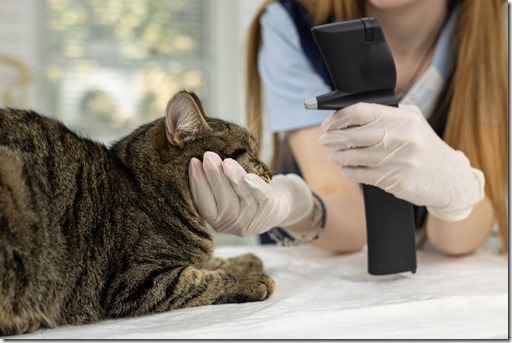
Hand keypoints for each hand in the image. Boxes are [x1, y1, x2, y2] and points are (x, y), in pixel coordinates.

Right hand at [188, 152, 313, 235]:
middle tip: (208, 156)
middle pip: (223, 201)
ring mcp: (254, 219)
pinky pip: (262, 198)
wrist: (280, 201)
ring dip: (234, 179)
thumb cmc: (246, 192)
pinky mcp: (272, 211)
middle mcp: (235, 224)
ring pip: (242, 198)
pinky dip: (255, 187)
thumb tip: (198, 159)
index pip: (204, 205)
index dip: (197, 184)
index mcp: (218, 221)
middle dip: (214, 177)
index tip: (194, 162)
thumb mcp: (228, 192)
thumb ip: (215, 183)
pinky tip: (248, 176)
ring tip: (226, 161)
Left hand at [319, 102, 483, 221]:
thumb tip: (347, 116)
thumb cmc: (424, 148)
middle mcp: (402, 136)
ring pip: (354, 157)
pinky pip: (362, 175)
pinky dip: (350, 172)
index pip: (360, 112)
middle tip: (324, 141)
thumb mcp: (412, 123)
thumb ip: (385, 116)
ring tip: (334, 157)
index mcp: (403, 118)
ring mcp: (399, 159)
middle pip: (353, 135)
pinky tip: (347, 170)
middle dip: (333, 139)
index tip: (328, 125)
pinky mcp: (395, 180)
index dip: (339, 118)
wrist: (450, 179)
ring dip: (339, 157)